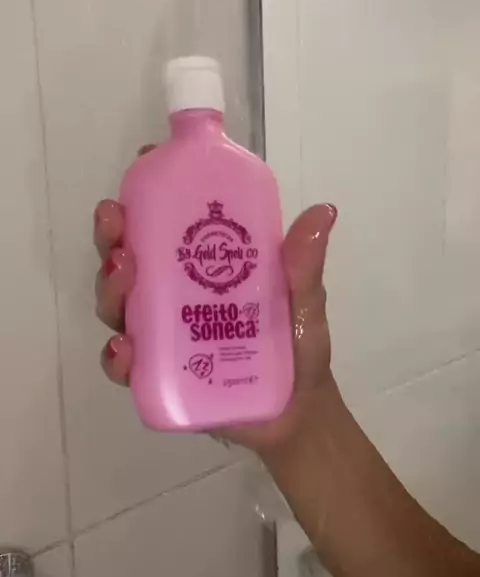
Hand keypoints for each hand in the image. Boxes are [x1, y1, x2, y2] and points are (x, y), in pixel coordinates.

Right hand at [94, 168, 337, 456]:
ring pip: (119, 304)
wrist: (297, 414)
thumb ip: (305, 265)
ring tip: (122, 271)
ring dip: (110, 286)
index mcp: (204, 267)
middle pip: (130, 258)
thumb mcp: (304, 302)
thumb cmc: (299, 348)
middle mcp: (174, 295)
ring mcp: (162, 335)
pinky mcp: (158, 377)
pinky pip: (127, 365)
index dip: (149, 191)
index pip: (167, 222)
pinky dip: (118, 356)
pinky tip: (124, 347)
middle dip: (114, 235)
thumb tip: (323, 211)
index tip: (144, 162)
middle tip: (115, 220)